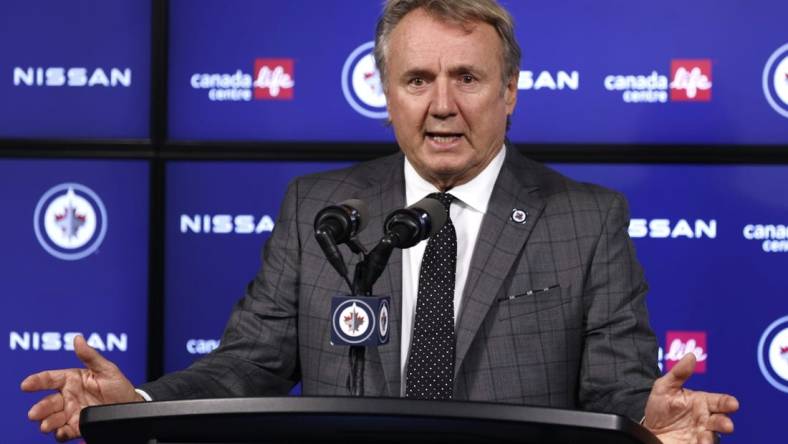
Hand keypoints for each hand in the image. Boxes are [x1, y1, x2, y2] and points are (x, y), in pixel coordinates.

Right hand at [20, 335, 142, 441]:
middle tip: (35, 413)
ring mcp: (72, 412)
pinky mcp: (77, 426)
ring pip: (52, 418)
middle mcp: (68, 396)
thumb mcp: (107, 369)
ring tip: (46, 425)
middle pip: (48, 402)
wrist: (131, 406)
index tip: (26, 385)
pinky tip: (61, 432)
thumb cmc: (119, 386)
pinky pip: (64, 432)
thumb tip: (78, 338)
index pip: (50, 379)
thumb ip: (90, 356)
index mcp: (72, 379)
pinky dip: (60, 434)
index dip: (37, 381)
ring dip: (47, 422)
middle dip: (40, 408)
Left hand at [643, 353, 738, 443]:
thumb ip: (678, 373)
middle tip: (726, 425)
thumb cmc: (660, 408)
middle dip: (725, 423)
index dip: (728, 402)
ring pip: (713, 436)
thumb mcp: (664, 387)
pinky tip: (700, 443)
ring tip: (705, 438)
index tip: (733, 404)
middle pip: (721, 421)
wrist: (649, 431)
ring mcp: (701, 434)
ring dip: (712, 437)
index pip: (720, 401)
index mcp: (701, 402)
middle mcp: (705, 419)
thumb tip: (690, 356)